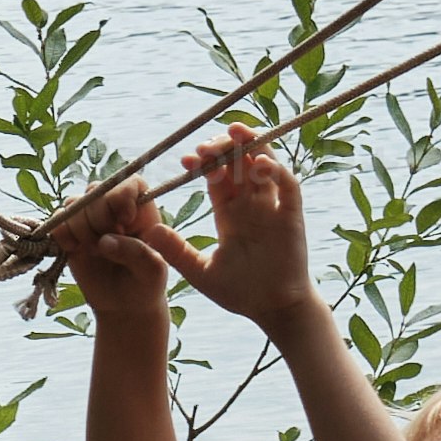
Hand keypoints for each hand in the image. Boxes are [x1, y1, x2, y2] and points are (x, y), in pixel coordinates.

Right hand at [52, 180, 187, 327]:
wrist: (123, 306)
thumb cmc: (145, 285)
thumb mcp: (152, 272)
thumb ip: (137, 253)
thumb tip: (106, 241)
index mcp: (142, 210)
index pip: (130, 182)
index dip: (121, 196)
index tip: (123, 221)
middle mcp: (114, 209)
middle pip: (96, 190)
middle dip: (97, 219)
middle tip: (107, 246)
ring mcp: (89, 219)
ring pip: (73, 203)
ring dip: (80, 229)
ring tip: (94, 252)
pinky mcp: (69, 233)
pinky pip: (56, 221)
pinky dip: (62, 236)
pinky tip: (75, 252)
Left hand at [176, 125, 315, 323]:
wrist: (272, 310)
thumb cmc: (239, 292)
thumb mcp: (199, 271)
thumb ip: (176, 251)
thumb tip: (148, 231)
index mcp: (229, 214)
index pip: (216, 178)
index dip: (203, 164)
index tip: (186, 160)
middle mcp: (251, 205)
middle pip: (239, 165)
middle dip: (224, 148)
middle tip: (205, 145)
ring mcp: (273, 208)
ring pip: (264, 166)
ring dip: (251, 146)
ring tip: (234, 131)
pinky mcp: (292, 216)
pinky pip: (288, 187)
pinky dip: (277, 171)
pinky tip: (260, 163)